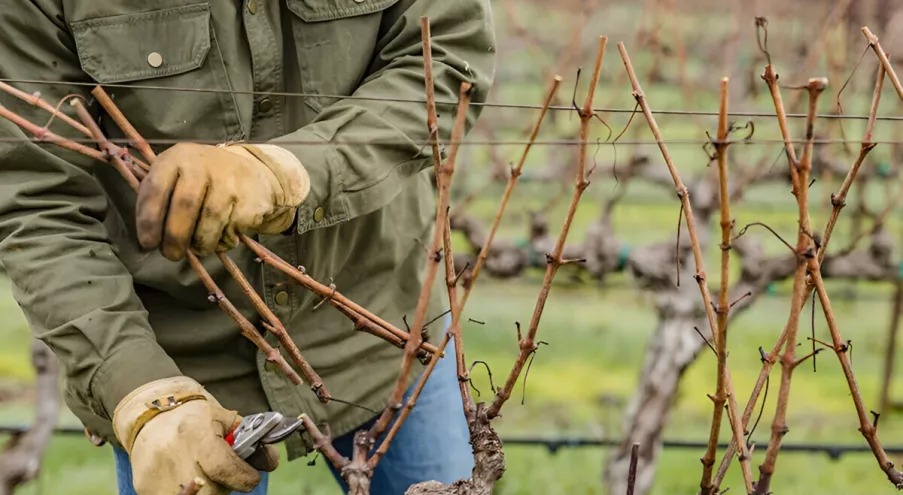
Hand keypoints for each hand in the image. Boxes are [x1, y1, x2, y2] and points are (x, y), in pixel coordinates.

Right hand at [112, 377, 278, 494]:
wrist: (150, 413)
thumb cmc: (194, 416)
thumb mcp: (225, 420)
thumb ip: (252, 440)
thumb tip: (271, 462)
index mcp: (197, 432)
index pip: (224, 468)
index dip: (243, 477)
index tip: (251, 478)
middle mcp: (174, 454)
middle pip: (211, 490)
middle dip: (225, 486)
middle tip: (223, 474)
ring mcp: (157, 474)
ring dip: (207, 492)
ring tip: (204, 475)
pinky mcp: (145, 487)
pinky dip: (188, 493)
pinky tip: (188, 480)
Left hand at [136, 142, 309, 259]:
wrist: (255, 174)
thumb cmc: (206, 180)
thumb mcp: (179, 174)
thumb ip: (161, 197)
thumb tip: (149, 237)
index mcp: (178, 158)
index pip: (156, 188)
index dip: (148, 219)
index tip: (147, 243)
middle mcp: (203, 166)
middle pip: (184, 206)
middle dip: (174, 238)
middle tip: (171, 255)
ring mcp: (229, 183)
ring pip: (209, 223)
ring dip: (200, 244)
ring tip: (199, 247)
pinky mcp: (249, 202)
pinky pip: (230, 232)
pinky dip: (223, 242)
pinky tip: (222, 235)